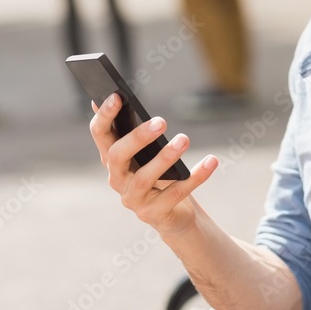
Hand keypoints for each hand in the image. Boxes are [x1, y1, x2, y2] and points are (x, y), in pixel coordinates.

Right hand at [89, 93, 218, 235]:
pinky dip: (195, 176)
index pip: (99, 134)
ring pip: (144, 177)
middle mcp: (116, 179)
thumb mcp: (145, 150)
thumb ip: (131, 128)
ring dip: (165, 157)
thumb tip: (117, 95)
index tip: (117, 96)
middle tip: (161, 121)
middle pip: (118, 156)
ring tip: (184, 139)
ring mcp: (133, 199)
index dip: (104, 116)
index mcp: (111, 158)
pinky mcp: (153, 214)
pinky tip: (210, 161)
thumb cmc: (158, 173)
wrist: (173, 213)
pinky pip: (175, 193)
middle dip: (137, 137)